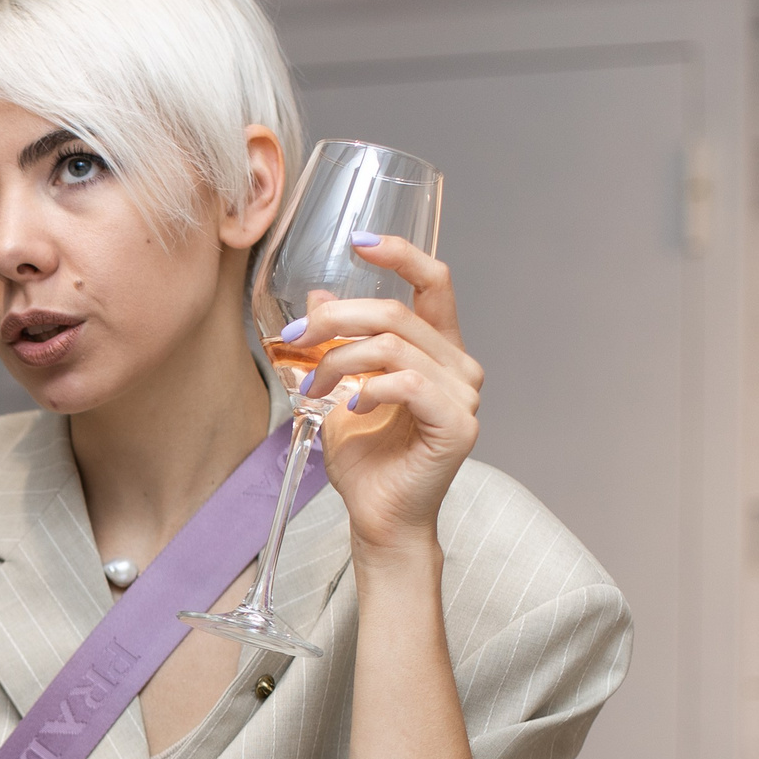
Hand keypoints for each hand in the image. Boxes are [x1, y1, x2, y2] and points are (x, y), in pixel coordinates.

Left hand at [283, 237, 481, 559]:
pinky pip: (407, 384)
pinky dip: (369, 388)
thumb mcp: (339, 389)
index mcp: (437, 350)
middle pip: (396, 314)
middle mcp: (459, 366)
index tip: (360, 241)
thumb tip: (317, 296)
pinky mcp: (457, 424)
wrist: (378, 517)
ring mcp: (464, 395)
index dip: (401, 254)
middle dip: (335, 320)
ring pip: (394, 347)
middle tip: (295, 339)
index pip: (433, 283)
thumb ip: (336, 343)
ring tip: (314, 385)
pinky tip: (350, 406)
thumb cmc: (366, 460)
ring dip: (339, 361)